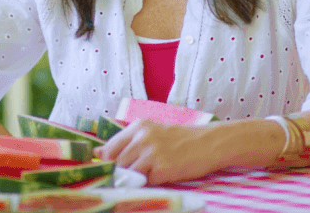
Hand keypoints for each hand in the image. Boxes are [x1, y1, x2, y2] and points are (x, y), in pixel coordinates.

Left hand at [93, 120, 221, 184]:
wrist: (210, 143)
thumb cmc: (181, 139)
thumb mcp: (153, 132)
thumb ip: (128, 141)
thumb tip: (98, 153)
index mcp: (138, 126)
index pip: (109, 148)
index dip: (107, 162)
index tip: (109, 169)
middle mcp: (143, 138)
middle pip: (117, 162)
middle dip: (121, 172)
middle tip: (130, 175)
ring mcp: (152, 153)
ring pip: (130, 173)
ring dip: (135, 178)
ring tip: (150, 173)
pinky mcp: (163, 169)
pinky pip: (147, 182)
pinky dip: (151, 182)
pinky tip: (163, 175)